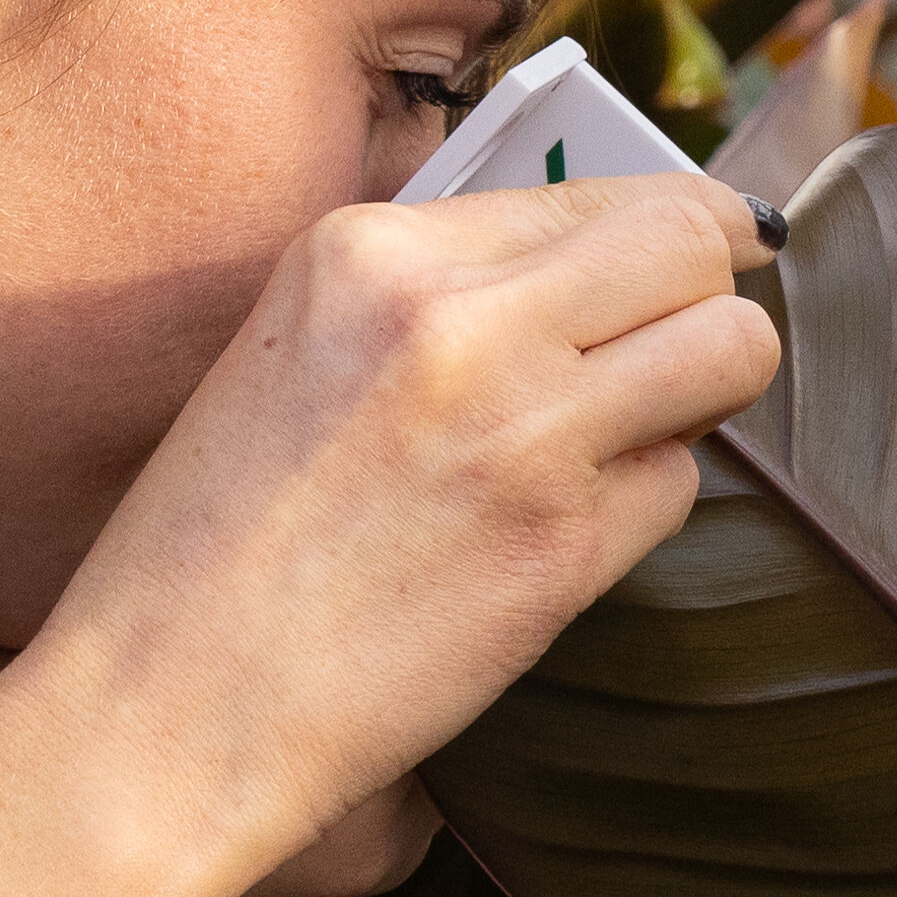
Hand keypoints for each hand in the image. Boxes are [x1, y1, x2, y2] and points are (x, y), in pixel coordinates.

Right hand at [27, 178, 776, 891]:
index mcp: (371, 251)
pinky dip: (641, 509)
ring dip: (707, 391)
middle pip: (692, 240)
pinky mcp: (561, 541)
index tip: (692, 260)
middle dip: (708, 294)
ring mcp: (518, 426)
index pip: (592, 191)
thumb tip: (596, 264)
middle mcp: (452, 316)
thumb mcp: (298, 352)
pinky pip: (680, 483)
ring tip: (632, 437)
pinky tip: (549, 540)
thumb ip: (438, 296)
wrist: (167, 705)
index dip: (666, 231)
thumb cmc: (217, 546)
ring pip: (729, 347)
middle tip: (676, 353)